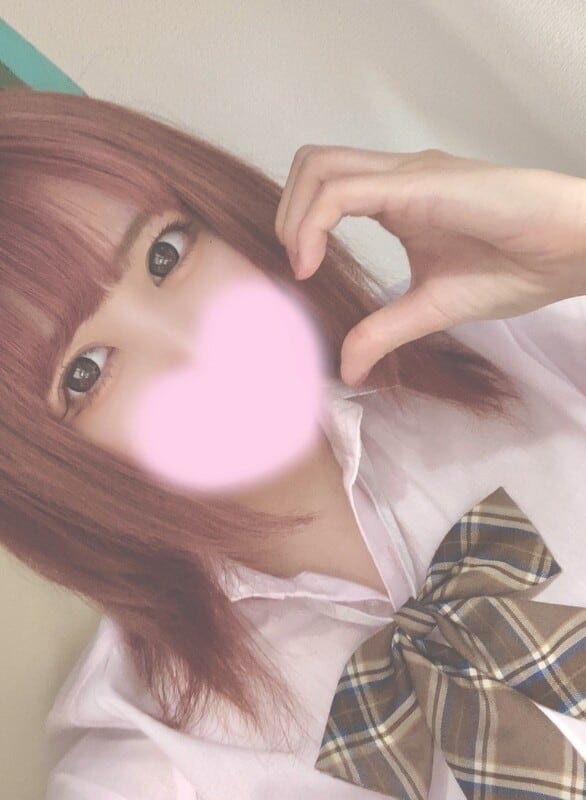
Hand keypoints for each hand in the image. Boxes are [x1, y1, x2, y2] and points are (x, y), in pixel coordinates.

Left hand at [274, 146, 585, 385]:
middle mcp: (396, 177)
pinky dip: (313, 223)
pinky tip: (313, 263)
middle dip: (285, 214)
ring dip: (294, 215)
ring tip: (302, 264)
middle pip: (312, 165)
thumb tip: (346, 370)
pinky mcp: (421, 182)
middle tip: (296, 266)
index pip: (325, 188)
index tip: (301, 277)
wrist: (573, 251)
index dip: (298, 227)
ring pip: (318, 166)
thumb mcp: (432, 308)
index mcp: (398, 200)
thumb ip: (383, 331)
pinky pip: (344, 189)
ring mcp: (408, 174)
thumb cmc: (516, 268)